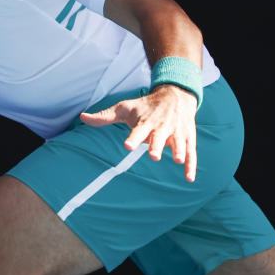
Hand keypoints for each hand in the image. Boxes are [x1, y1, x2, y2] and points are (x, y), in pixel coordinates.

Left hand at [79, 84, 198, 181]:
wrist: (175, 95)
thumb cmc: (144, 106)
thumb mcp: (124, 108)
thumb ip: (104, 117)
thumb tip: (82, 117)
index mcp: (145, 122)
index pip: (138, 130)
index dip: (133, 138)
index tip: (128, 146)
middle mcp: (161, 127)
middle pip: (159, 137)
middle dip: (157, 145)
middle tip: (154, 156)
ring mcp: (176, 132)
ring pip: (178, 143)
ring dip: (178, 151)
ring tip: (178, 161)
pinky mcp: (188, 138)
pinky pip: (191, 153)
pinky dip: (192, 165)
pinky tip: (189, 178)